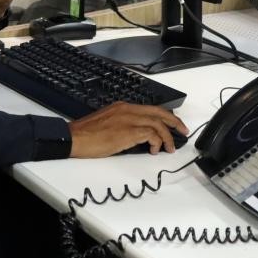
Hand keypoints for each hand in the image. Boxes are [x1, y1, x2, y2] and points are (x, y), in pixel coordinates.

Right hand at [67, 102, 188, 156]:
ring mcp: (128, 119)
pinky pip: (151, 134)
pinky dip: (157, 142)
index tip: (173, 125)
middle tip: (183, 132)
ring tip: (169, 148)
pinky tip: (154, 150)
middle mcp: (127, 109)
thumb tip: (138, 137)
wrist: (74, 138)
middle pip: (159, 112)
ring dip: (167, 137)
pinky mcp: (128, 132)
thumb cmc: (86, 134)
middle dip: (174, 122)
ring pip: (157, 123)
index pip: (150, 108)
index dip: (165, 116)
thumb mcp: (107, 124)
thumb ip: (123, 125)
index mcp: (122, 106)